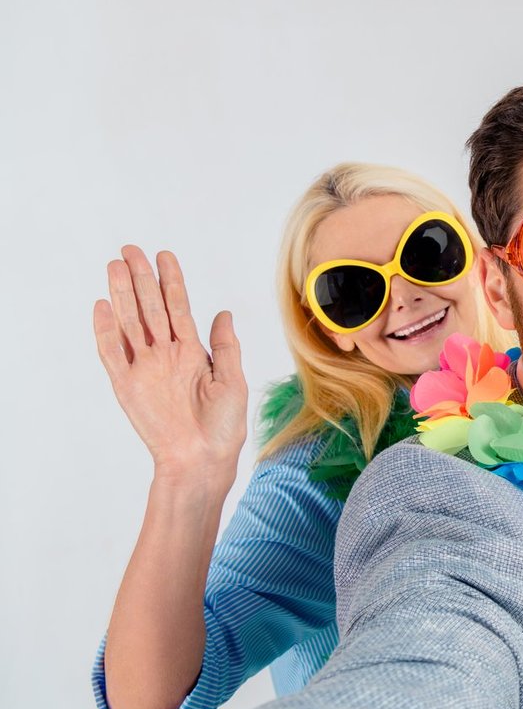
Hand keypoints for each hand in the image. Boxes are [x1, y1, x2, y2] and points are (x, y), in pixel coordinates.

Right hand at [92, 246, 246, 480]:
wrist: (202, 459)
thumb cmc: (223, 427)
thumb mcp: (233, 381)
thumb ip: (225, 346)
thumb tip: (224, 313)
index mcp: (192, 352)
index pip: (179, 307)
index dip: (171, 281)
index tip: (164, 256)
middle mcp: (166, 355)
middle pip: (150, 308)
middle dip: (140, 278)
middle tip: (130, 250)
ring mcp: (145, 368)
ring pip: (130, 323)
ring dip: (122, 295)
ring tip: (114, 266)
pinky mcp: (127, 385)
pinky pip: (113, 353)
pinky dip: (106, 331)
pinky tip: (102, 306)